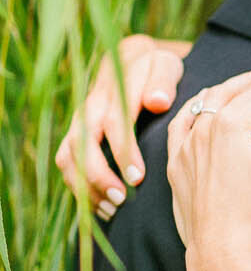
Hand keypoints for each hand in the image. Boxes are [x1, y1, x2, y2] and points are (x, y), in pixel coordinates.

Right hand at [55, 36, 190, 215]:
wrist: (132, 61)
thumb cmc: (156, 70)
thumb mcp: (165, 66)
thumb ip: (164, 81)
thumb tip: (158, 101)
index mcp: (114, 87)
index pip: (114, 120)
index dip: (123, 151)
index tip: (138, 178)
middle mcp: (91, 104)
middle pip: (82, 142)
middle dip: (99, 174)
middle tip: (122, 199)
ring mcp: (79, 121)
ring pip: (68, 156)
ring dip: (86, 186)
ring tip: (113, 209)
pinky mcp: (74, 135)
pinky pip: (66, 164)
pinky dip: (79, 189)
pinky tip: (102, 208)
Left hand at [166, 67, 250, 270]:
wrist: (218, 247)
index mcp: (231, 122)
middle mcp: (205, 125)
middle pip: (248, 91)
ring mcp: (187, 143)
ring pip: (214, 98)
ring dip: (241, 84)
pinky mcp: (178, 162)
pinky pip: (184, 120)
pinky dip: (200, 104)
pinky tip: (207, 100)